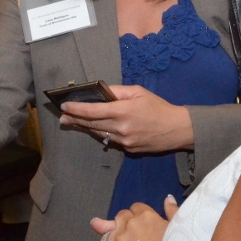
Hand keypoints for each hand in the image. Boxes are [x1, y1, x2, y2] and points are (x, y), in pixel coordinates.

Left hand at [58, 85, 193, 152]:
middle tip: (62, 117)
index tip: (64, 106)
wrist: (178, 129)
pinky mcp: (128, 150)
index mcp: (123, 111)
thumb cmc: (158, 107)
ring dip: (85, 127)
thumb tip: (100, 92)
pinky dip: (100, 133)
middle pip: (92, 124)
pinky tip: (93, 129)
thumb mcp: (138, 92)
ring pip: (99, 133)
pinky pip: (109, 140)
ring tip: (72, 122)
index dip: (77, 109)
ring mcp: (124, 141)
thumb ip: (117, 91)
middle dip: (75, 120)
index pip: (93, 111)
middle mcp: (121, 128)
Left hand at [92, 196, 177, 240]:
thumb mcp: (179, 229)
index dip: (140, 214)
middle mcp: (130, 223)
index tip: (144, 223)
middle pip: (122, 215)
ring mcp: (119, 238)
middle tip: (134, 232)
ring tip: (120, 240)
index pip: (136, 207)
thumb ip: (172, 211)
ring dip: (115, 232)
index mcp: (146, 216)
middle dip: (127, 221)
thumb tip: (168, 198)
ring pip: (110, 228)